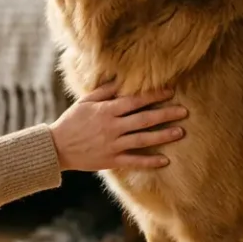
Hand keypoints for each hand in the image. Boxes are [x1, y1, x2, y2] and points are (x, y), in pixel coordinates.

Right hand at [50, 81, 186, 170]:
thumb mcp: (85, 102)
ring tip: (180, 132)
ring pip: (143, 139)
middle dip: (166, 114)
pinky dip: (150, 161)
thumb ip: (104, 92)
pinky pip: (134, 161)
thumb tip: (121, 80)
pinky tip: (165, 160)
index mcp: (106, 110)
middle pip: (144, 119)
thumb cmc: (71, 121)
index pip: (135, 101)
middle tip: (184, 111)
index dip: (154, 95)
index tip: (170, 92)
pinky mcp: (111, 160)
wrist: (57, 147)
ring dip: (163, 135)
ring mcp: (113, 145)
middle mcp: (112, 127)